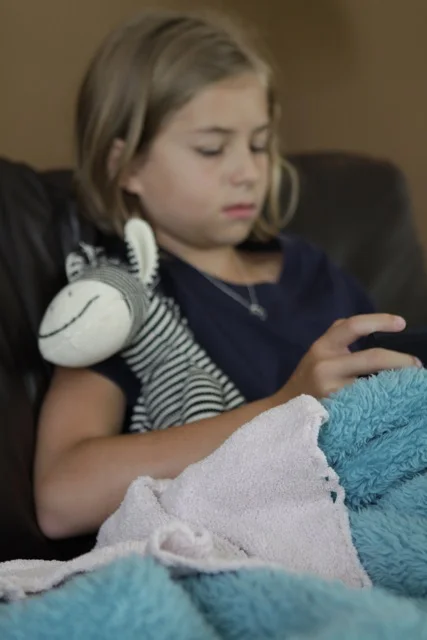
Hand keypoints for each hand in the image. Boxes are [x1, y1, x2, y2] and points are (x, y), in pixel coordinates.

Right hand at [277, 314, 420, 400]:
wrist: (282, 412)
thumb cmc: (307, 381)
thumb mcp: (316, 353)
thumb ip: (338, 337)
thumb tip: (375, 326)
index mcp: (322, 347)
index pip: (353, 325)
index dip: (380, 321)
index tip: (401, 323)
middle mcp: (325, 366)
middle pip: (372, 358)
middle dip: (401, 361)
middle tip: (416, 366)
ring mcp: (331, 391)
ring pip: (374, 384)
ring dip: (396, 385)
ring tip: (410, 386)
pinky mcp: (337, 412)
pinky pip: (368, 405)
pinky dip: (385, 402)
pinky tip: (394, 403)